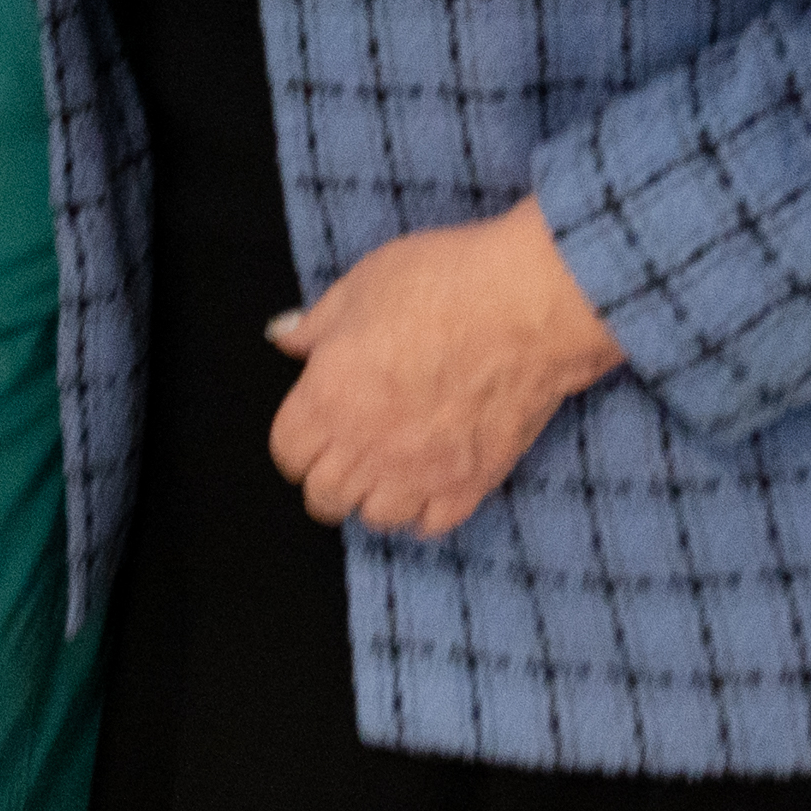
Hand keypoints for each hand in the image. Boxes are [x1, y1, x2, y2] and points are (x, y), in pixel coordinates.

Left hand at [266, 200, 625, 540]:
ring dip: (372, 497)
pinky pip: (431, 526)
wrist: (528, 307)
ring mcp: (421, 472)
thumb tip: (282, 336)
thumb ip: (315, 325)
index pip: (288, 453)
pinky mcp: (471, 485)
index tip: (308, 428)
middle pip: (324, 497)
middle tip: (341, 451)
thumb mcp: (359, 286)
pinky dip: (422, 511)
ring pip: (375, 518)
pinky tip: (426, 480)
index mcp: (330, 395)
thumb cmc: (441, 284)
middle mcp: (368, 446)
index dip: (294, 442)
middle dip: (325, 477)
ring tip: (383, 467)